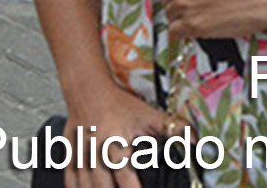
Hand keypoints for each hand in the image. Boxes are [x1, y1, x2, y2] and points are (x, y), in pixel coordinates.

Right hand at [59, 84, 184, 187]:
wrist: (87, 89)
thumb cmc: (119, 104)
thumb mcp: (149, 115)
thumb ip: (175, 129)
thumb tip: (198, 142)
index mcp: (116, 145)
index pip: (126, 178)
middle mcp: (96, 152)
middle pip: (102, 186)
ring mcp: (80, 154)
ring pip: (84, 185)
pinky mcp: (69, 155)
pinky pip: (70, 178)